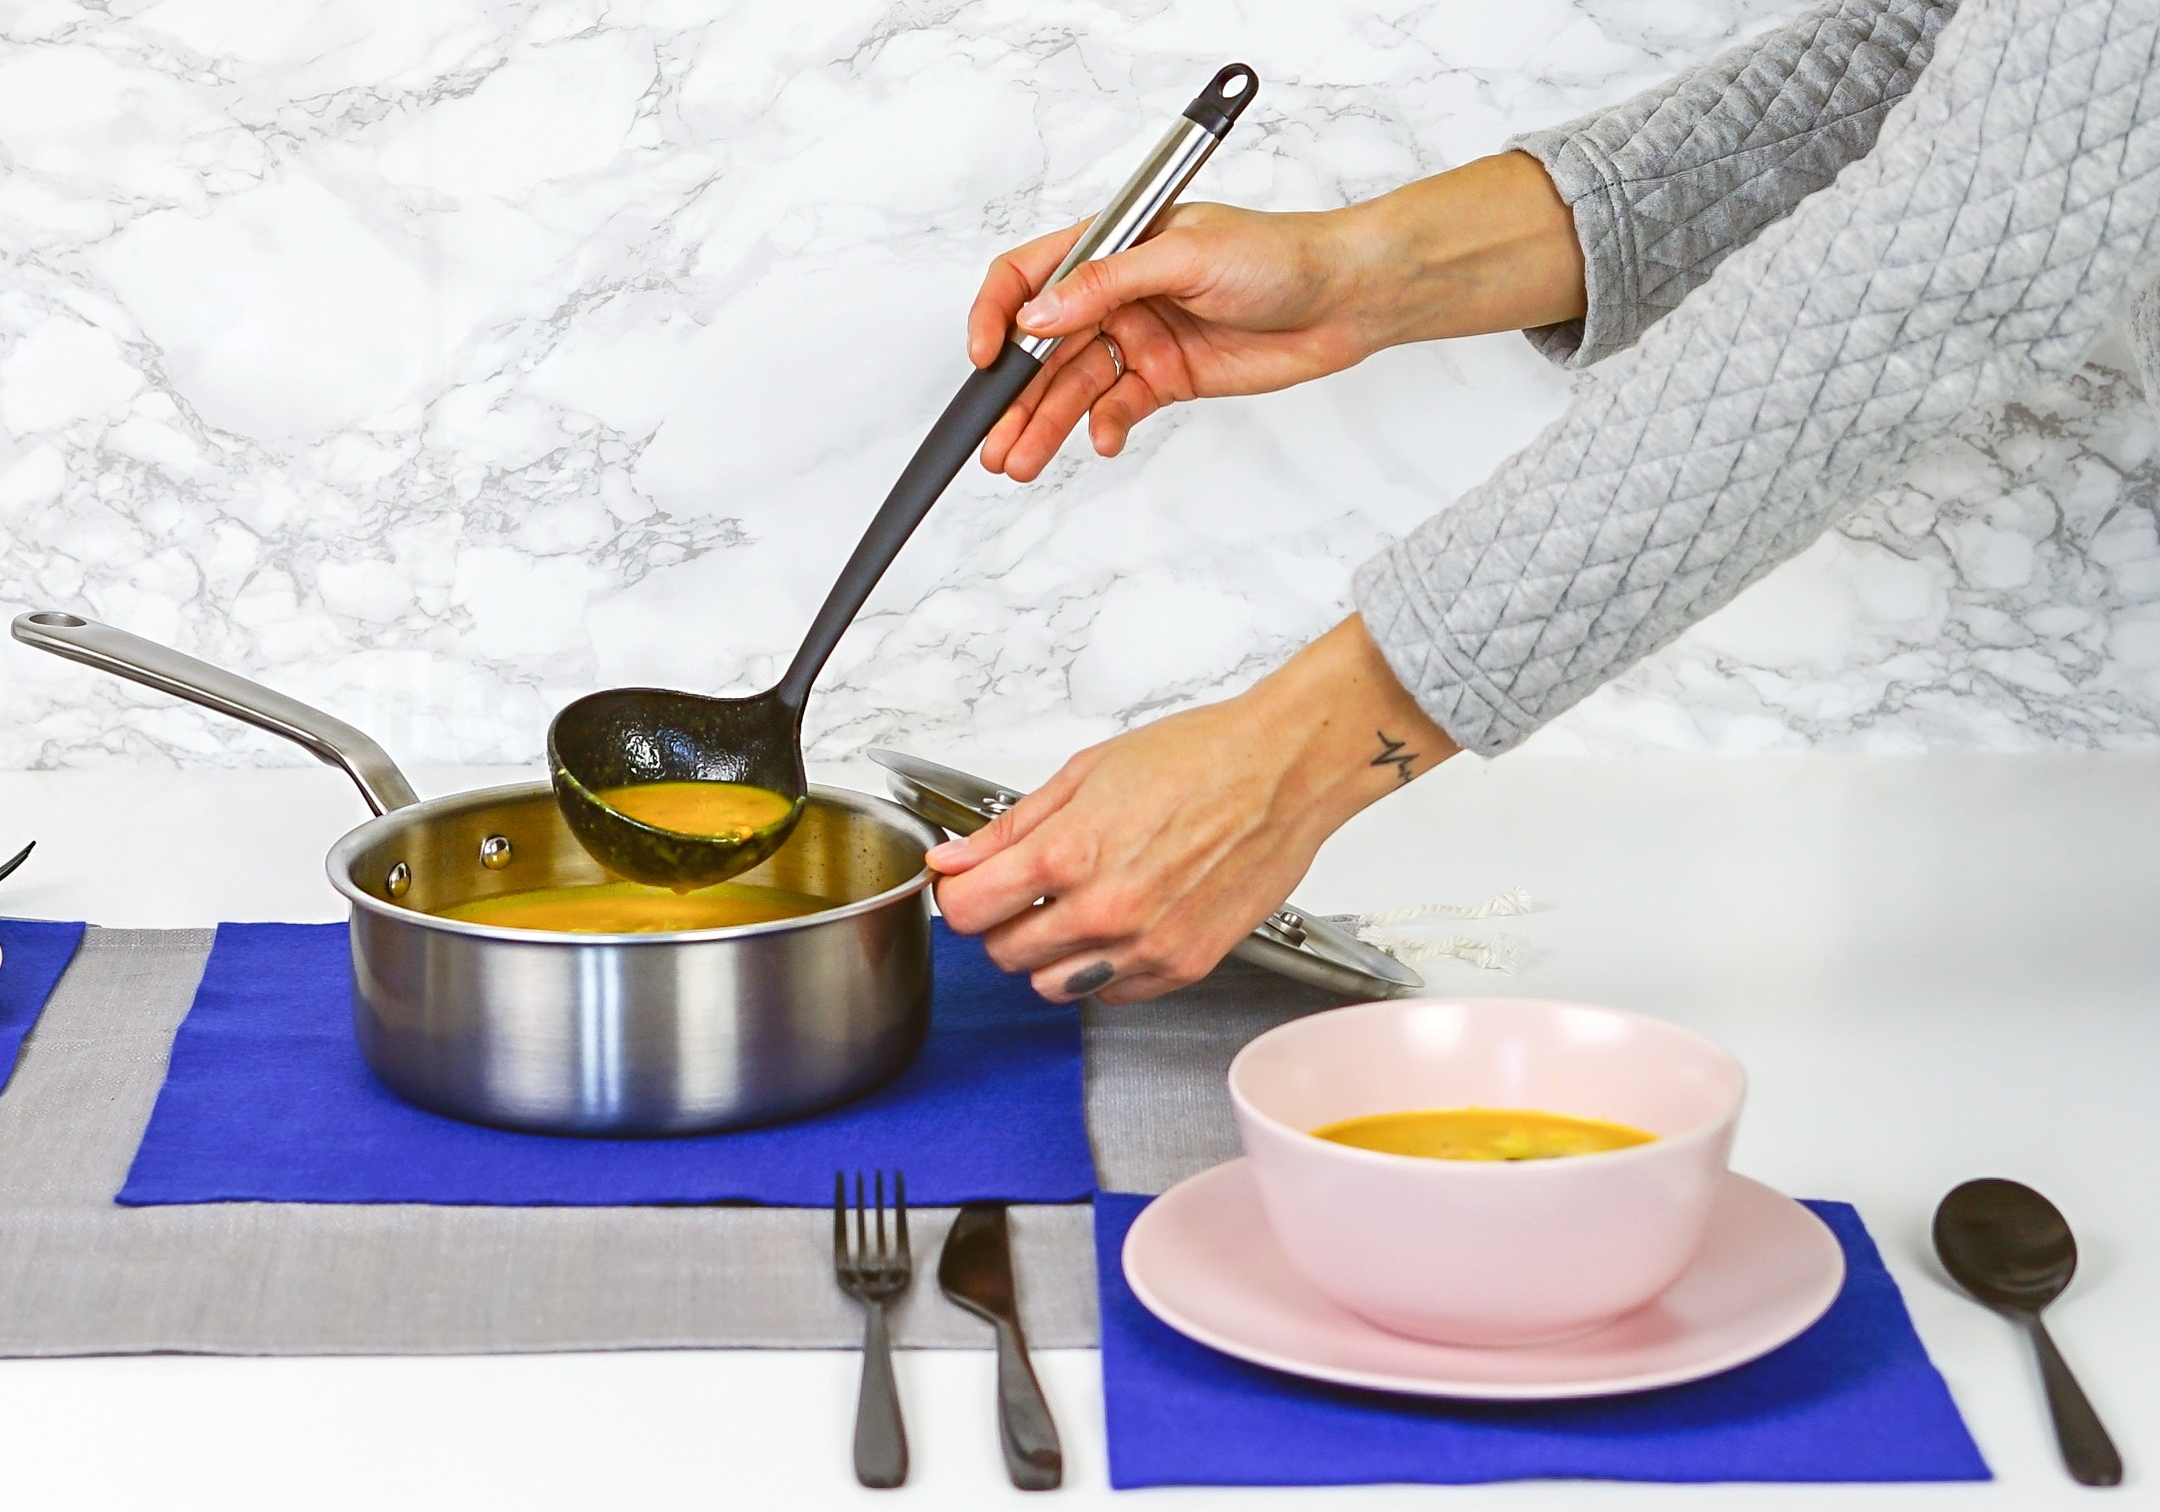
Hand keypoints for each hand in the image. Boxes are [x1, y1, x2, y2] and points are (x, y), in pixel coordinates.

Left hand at [929, 617, 1459, 1003]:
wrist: (1284, 769)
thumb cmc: (1200, 758)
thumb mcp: (1086, 774)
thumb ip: (1010, 828)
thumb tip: (954, 860)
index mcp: (1070, 853)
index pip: (967, 911)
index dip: (959, 895)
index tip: (968, 885)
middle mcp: (1106, 910)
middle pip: (1003, 954)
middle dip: (1002, 922)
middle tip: (1025, 889)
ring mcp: (1146, 946)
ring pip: (1051, 986)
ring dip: (1048, 954)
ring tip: (1075, 907)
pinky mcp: (1184, 966)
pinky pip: (1113, 994)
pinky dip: (1103, 969)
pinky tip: (1119, 924)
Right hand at [967, 151, 1585, 480]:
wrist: (1347, 298)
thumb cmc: (1280, 254)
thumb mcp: (1187, 255)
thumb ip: (1107, 285)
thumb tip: (1040, 315)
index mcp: (1112, 245)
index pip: (1029, 276)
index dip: (997, 315)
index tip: (984, 358)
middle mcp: (1117, 292)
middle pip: (1043, 348)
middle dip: (1013, 396)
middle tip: (994, 441)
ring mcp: (1140, 338)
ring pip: (1074, 388)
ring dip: (1045, 425)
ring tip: (1021, 463)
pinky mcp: (1167, 379)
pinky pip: (1117, 409)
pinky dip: (1103, 428)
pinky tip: (1102, 442)